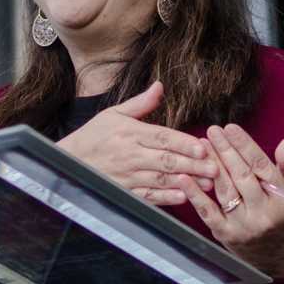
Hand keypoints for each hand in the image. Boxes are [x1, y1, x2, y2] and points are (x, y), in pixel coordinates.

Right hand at [56, 80, 217, 206]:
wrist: (68, 162)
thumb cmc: (94, 136)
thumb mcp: (114, 113)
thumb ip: (141, 103)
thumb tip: (160, 86)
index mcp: (130, 132)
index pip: (162, 137)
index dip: (183, 143)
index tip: (203, 147)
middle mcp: (130, 154)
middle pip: (166, 160)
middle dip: (193, 165)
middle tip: (215, 168)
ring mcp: (127, 175)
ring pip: (161, 179)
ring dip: (186, 182)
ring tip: (207, 184)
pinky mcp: (125, 192)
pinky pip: (149, 196)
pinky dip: (166, 197)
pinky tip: (183, 197)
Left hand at [180, 124, 283, 277]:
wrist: (282, 259)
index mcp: (283, 200)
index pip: (261, 167)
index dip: (244, 145)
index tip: (231, 128)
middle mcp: (263, 213)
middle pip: (240, 176)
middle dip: (225, 150)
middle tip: (212, 131)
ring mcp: (242, 225)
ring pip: (224, 190)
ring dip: (210, 165)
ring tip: (200, 146)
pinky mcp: (225, 234)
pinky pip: (208, 212)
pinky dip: (194, 194)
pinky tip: (183, 177)